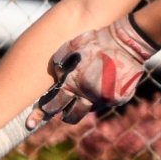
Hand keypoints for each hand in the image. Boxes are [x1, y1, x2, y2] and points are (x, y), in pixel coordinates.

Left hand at [42, 13, 157, 120]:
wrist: (126, 43)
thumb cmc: (97, 41)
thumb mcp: (74, 45)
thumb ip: (60, 59)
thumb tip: (54, 71)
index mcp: (74, 83)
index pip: (53, 104)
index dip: (42, 112)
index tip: (34, 119)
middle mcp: (88, 95)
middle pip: (71, 116)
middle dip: (64, 116)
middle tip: (62, 114)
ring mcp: (105, 99)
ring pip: (89, 110)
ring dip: (83, 106)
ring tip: (83, 97)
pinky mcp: (118, 99)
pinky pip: (105, 103)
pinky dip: (100, 97)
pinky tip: (102, 85)